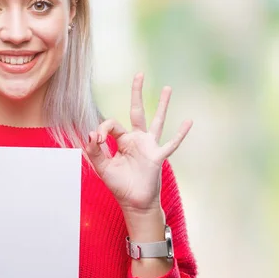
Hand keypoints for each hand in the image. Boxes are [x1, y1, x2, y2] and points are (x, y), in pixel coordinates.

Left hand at [85, 73, 191, 214]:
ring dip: (162, 105)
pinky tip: (188, 121)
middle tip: (139, 74)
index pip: (112, 125)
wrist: (134, 203)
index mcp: (122, 141)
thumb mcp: (102, 168)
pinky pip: (171, 144)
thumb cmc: (120, 185)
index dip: (102, 129)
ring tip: (167, 88)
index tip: (96, 140)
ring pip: (157, 121)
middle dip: (137, 93)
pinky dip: (180, 134)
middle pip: (137, 111)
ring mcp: (149, 146)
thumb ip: (94, 151)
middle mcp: (137, 140)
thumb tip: (90, 133)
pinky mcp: (158, 156)